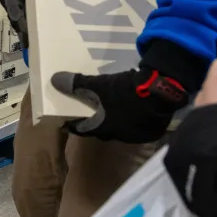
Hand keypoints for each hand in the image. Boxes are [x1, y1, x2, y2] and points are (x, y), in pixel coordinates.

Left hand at [51, 66, 189, 142]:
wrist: (162, 92)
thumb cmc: (124, 92)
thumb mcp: (98, 85)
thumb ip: (76, 84)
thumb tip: (54, 80)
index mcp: (102, 129)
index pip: (81, 129)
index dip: (72, 122)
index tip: (65, 117)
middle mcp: (118, 135)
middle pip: (100, 128)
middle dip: (92, 118)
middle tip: (86, 107)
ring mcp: (136, 133)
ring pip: (118, 126)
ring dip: (111, 116)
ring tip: (107, 104)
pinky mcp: (151, 128)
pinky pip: (134, 123)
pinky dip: (128, 114)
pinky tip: (128, 103)